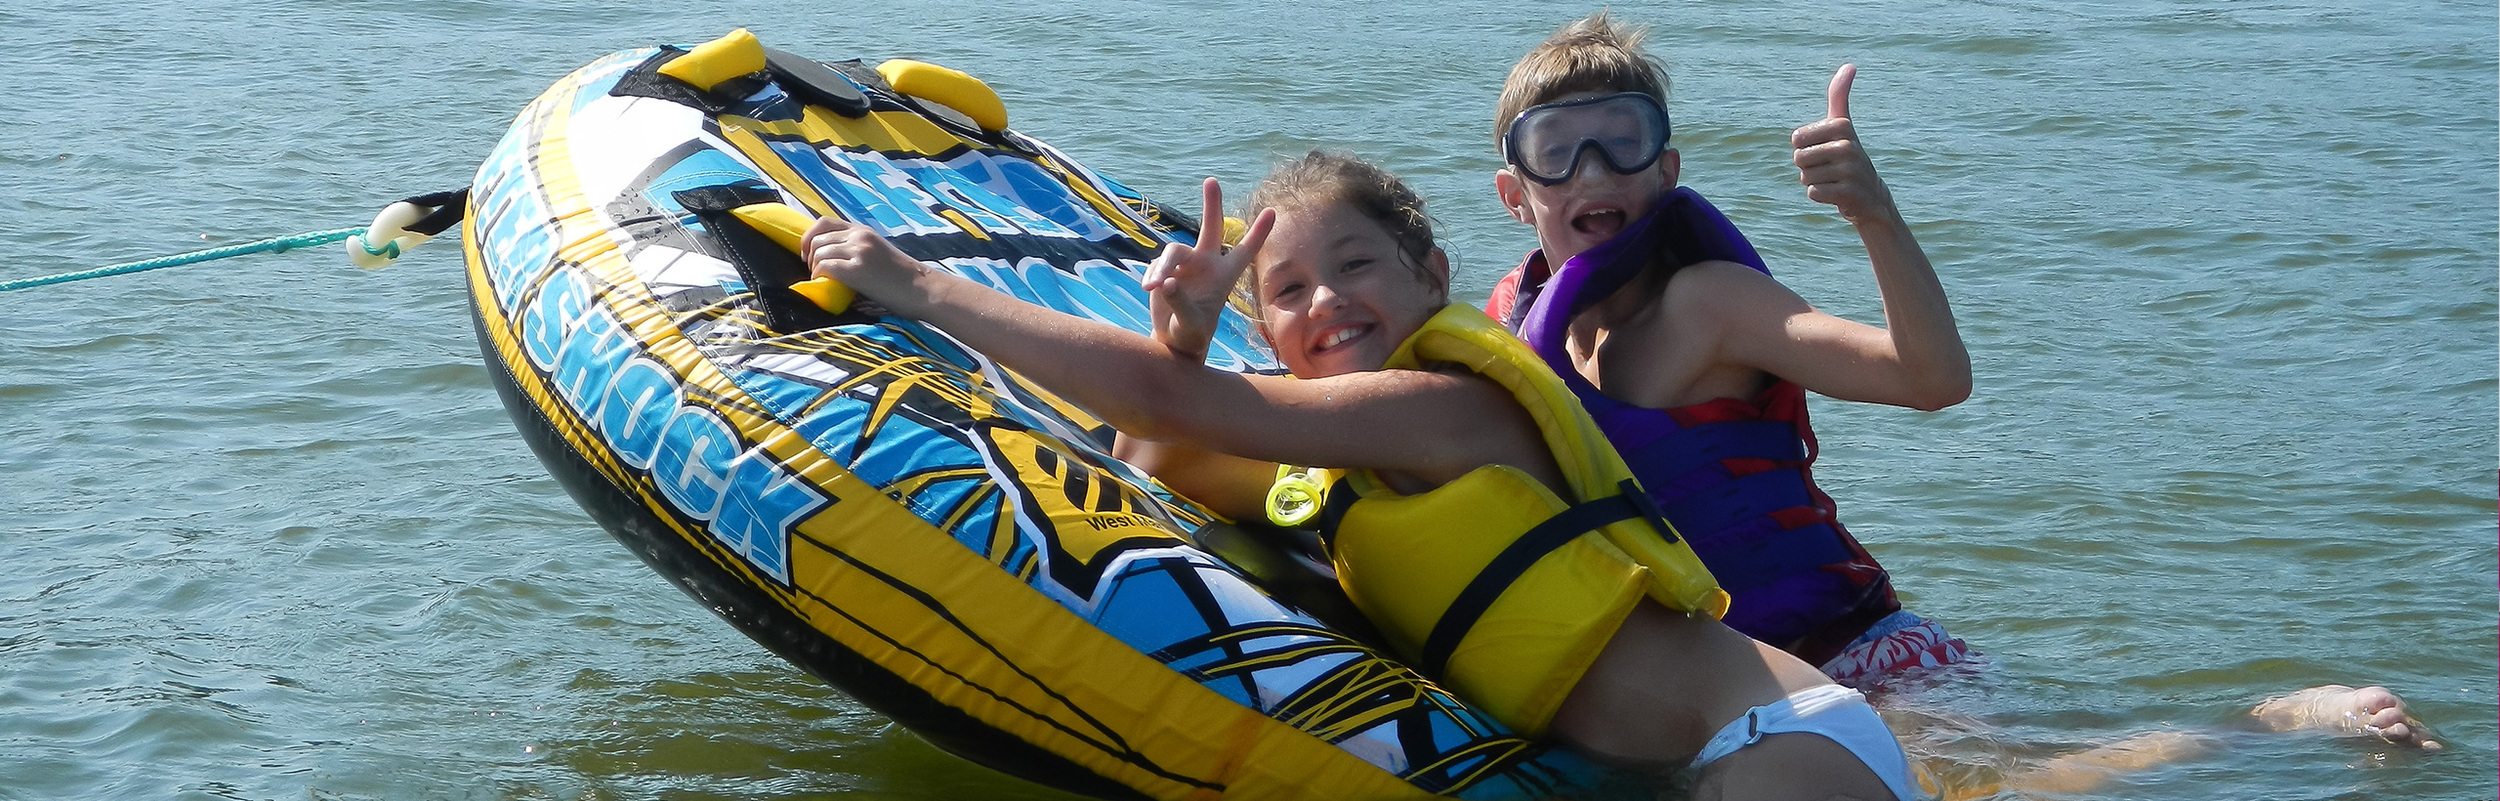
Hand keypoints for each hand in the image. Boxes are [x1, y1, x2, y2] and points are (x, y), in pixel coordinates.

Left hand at [803, 214, 923, 295]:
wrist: (923, 289)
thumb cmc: (904, 278)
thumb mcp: (879, 253)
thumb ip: (857, 249)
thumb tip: (830, 258)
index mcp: (863, 231)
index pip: (823, 222)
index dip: (808, 237)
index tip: (808, 254)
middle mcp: (860, 237)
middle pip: (817, 238)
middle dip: (809, 256)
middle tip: (815, 271)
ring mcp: (859, 252)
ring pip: (819, 252)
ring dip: (815, 268)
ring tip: (823, 279)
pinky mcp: (858, 270)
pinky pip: (825, 267)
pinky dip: (820, 276)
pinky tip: (827, 284)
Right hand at [1140, 177, 1273, 361]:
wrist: (1173, 339)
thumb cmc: (1191, 334)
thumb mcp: (1191, 324)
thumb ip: (1181, 303)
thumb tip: (1168, 281)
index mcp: (1224, 277)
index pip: (1245, 251)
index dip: (1258, 232)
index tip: (1272, 211)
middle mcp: (1206, 264)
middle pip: (1211, 228)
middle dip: (1212, 205)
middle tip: (1212, 181)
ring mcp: (1185, 265)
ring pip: (1172, 252)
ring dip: (1162, 268)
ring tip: (1152, 287)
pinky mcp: (1164, 269)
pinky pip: (1157, 266)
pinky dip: (1152, 277)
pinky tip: (1148, 289)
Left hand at [1792, 64, 1898, 224]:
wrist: (1870, 195)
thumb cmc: (1847, 156)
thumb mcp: (1843, 125)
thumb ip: (1840, 96)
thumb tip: (1850, 65)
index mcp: (1842, 127)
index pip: (1797, 138)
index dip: (1805, 147)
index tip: (1825, 149)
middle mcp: (1848, 146)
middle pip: (1798, 158)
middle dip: (1808, 166)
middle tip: (1829, 168)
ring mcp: (1850, 171)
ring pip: (1805, 177)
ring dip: (1815, 181)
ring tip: (1834, 180)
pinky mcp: (1848, 193)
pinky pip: (1813, 192)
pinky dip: (1819, 195)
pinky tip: (1836, 193)